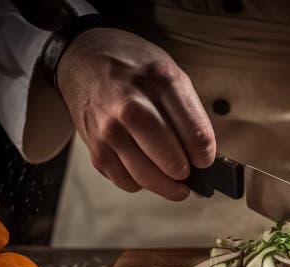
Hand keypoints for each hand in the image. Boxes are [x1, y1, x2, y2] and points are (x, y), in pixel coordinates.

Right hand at [57, 28, 214, 199]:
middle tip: (188, 171)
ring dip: (166, 185)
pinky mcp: (95, 148)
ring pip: (149, 179)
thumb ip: (190, 114)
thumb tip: (203, 159)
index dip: (205, 157)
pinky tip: (143, 166)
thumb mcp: (172, 75)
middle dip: (186, 173)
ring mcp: (110, 130)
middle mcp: (132, 108)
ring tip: (172, 177)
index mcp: (161, 83)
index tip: (204, 160)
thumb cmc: (134, 69)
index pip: (196, 137)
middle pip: (173, 163)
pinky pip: (127, 182)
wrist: (84, 57)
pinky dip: (140, 181)